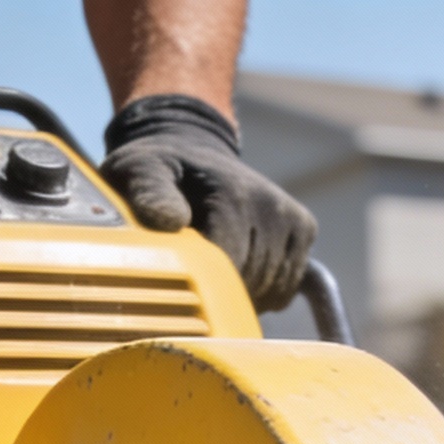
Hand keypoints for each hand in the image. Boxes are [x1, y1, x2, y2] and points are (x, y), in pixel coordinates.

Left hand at [101, 95, 316, 313]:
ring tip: (214, 268)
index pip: (227, 269)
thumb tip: (172, 222)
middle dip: (220, 291)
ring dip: (242, 295)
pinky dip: (263, 292)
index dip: (202, 287)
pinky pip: (286, 287)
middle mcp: (270, 206)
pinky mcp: (304, 228)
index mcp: (233, 197)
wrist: (192, 148)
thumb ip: (150, 195)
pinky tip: (238, 269)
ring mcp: (291, 218)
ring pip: (271, 291)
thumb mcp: (139, 171)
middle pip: (248, 284)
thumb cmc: (161, 169)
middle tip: (193, 272)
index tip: (180, 282)